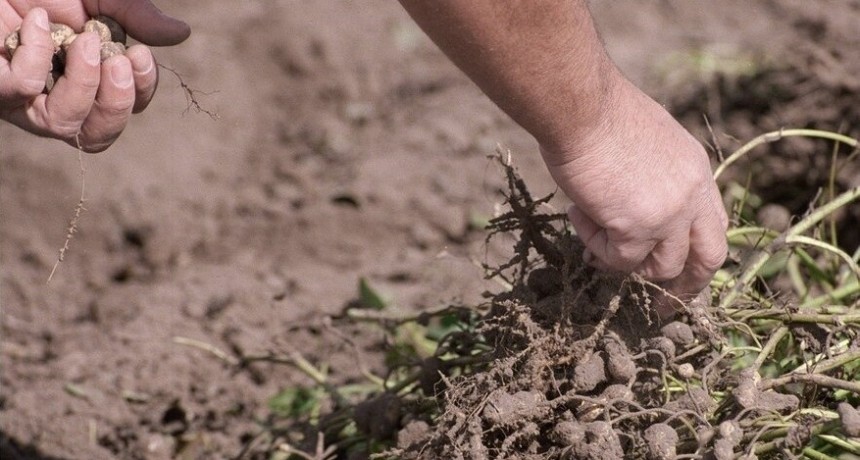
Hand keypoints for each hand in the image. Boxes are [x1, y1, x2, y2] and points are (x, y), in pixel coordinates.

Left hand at [0, 1, 189, 151]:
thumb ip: (137, 17)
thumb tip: (181, 33)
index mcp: (91, 83)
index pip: (125, 111)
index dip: (140, 92)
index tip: (140, 55)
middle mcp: (58, 100)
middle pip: (97, 136)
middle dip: (116, 103)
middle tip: (118, 61)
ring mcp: (23, 100)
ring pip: (62, 123)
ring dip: (83, 83)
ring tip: (83, 41)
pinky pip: (23, 88)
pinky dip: (37, 52)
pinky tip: (38, 21)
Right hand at [541, 77, 727, 308]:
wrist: (580, 107)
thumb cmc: (598, 114)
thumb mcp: (645, 143)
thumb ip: (653, 176)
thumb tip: (630, 207)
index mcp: (697, 170)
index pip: (713, 224)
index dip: (694, 250)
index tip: (675, 267)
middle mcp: (693, 195)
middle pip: (709, 257)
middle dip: (687, 286)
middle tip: (662, 305)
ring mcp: (669, 214)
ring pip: (661, 268)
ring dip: (624, 262)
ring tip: (590, 231)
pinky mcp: (637, 228)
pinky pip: (619, 260)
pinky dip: (595, 246)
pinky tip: (576, 213)